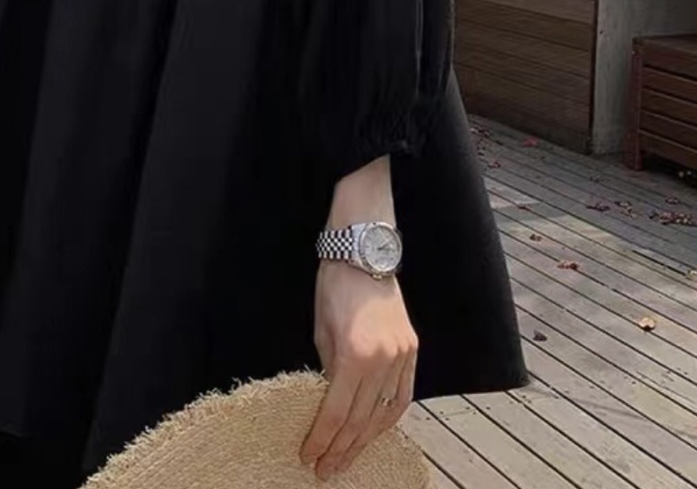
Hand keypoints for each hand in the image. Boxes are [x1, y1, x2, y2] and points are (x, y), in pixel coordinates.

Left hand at [300, 261, 417, 480]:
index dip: (322, 439)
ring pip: (384, 414)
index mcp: (354, 355)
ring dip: (364, 441)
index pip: (336, 411)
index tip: (309, 457)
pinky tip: (374, 434)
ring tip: (346, 460)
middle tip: (324, 470)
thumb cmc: (334, 286)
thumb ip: (327, 369)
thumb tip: (328, 401)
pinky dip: (387, 419)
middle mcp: (383, 360)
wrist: (363, 254)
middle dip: (340, 448)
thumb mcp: (320, 330)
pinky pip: (401, 396)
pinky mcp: (411, 350)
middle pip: (360, 419)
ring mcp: (402, 356)